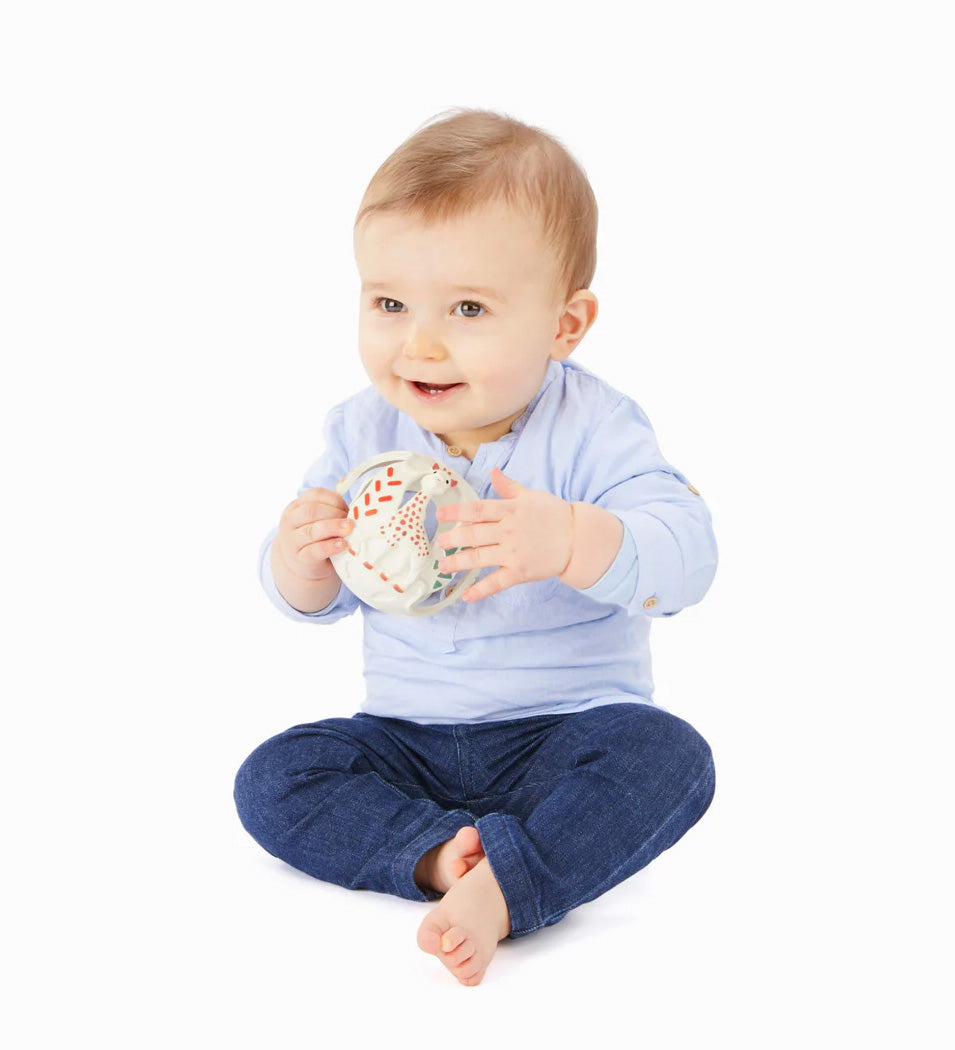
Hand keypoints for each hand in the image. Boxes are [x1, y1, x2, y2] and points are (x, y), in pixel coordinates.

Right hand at [274, 487, 353, 583]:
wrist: (302, 566)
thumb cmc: (316, 538)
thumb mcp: (319, 521)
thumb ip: (332, 512)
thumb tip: (357, 510)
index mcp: (296, 506)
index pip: (315, 495)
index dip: (335, 500)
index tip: (348, 509)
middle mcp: (290, 521)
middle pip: (311, 511)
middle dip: (334, 514)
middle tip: (351, 521)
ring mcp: (292, 541)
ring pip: (312, 531)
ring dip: (333, 528)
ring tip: (349, 530)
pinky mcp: (300, 559)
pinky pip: (315, 551)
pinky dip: (330, 547)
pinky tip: (342, 544)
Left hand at [435, 467, 572, 601]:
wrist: (578, 538)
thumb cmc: (555, 514)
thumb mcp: (531, 496)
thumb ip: (509, 487)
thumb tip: (493, 471)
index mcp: (510, 510)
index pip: (477, 510)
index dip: (456, 512)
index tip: (440, 516)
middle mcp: (508, 531)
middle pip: (473, 534)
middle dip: (452, 539)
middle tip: (438, 544)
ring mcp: (513, 553)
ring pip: (479, 558)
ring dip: (458, 562)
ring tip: (444, 566)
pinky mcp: (520, 572)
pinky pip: (496, 583)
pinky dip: (480, 590)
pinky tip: (466, 596)